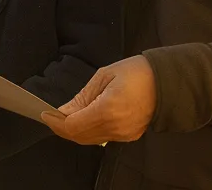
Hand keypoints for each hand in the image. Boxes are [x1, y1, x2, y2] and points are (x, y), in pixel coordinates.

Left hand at [39, 55, 156, 144]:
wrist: (167, 82)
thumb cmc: (135, 73)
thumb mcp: (103, 77)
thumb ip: (82, 97)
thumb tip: (63, 112)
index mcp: (108, 109)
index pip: (72, 126)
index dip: (55, 122)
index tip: (45, 114)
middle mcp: (116, 126)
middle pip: (79, 136)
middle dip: (61, 127)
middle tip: (51, 116)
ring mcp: (124, 134)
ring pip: (89, 140)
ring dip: (74, 130)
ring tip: (66, 116)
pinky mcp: (129, 136)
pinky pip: (102, 138)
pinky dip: (89, 131)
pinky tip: (85, 119)